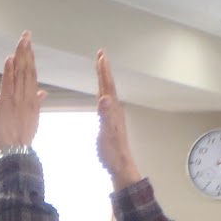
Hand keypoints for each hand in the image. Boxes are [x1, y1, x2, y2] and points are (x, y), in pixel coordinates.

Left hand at [0, 32, 44, 152]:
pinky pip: (8, 84)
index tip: (29, 46)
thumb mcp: (33, 119)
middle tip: (26, 35)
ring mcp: (17, 99)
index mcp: (33, 100)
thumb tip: (43, 93)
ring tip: (22, 40)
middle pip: (28, 69)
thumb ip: (37, 103)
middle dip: (27, 51)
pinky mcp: (6, 103)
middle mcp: (27, 97)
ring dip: (20, 55)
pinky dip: (9, 71)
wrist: (15, 152)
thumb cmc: (21, 138)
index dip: (31, 59)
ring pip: (20, 73)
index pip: (32, 75)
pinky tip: (10, 58)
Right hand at [95, 50, 141, 187]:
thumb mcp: (106, 133)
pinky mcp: (110, 122)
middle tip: (101, 56)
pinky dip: (102, 93)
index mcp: (112, 109)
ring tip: (100, 70)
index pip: (107, 86)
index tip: (100, 56)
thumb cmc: (112, 152)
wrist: (120, 165)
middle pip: (108, 86)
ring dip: (104, 80)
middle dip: (104, 71)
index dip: (103, 71)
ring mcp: (113, 115)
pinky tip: (101, 95)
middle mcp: (114, 109)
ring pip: (108, 92)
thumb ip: (105, 115)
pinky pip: (106, 102)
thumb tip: (104, 98)